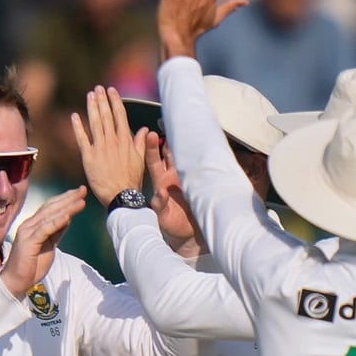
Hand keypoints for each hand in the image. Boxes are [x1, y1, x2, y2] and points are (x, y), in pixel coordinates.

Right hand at [0, 187, 86, 296]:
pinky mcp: (28, 242)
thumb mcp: (49, 245)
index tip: (79, 192)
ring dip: (66, 207)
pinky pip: (45, 229)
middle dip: (68, 198)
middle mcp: (30, 225)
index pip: (51, 207)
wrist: (16, 281)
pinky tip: (67, 216)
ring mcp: (28, 232)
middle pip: (51, 207)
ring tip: (81, 200)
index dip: (65, 199)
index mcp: (34, 225)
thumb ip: (56, 231)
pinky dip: (56, 222)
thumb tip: (68, 218)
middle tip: (83, 190)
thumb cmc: (31, 265)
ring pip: (49, 216)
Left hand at [71, 86, 147, 207]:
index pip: (120, 116)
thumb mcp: (140, 160)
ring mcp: (100, 148)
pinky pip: (82, 139)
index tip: (111, 90)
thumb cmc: (132, 181)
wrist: (121, 196)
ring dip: (92, 108)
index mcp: (125, 141)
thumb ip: (140, 143)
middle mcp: (113, 141)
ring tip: (90, 95)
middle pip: (106, 116)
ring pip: (95, 123)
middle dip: (102, 100)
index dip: (115, 101)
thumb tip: (145, 129)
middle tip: (98, 88)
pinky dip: (78, 127)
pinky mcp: (89, 157)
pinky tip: (75, 116)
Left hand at [144, 134, 206, 254]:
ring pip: (186, 155)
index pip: (154, 161)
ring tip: (187, 125)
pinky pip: (201, 165)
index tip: (150, 134)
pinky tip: (205, 142)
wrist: (191, 235)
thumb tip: (158, 195)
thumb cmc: (172, 225)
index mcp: (162, 182)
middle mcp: (174, 176)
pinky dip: (202, 154)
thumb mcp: (163, 218)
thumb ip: (160, 206)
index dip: (152, 148)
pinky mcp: (200, 181)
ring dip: (186, 143)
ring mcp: (187, 177)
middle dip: (170, 137)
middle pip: (171, 152)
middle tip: (170, 120)